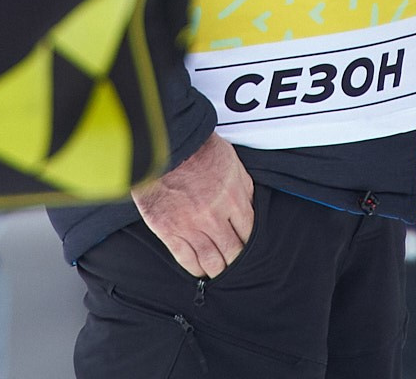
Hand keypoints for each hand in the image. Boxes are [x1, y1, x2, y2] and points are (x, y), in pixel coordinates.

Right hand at [134, 133, 254, 276]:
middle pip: (233, 252)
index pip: (250, 233)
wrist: (165, 145)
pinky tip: (199, 269)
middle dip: (236, 259)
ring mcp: (191, 226)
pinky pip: (186, 260)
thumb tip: (250, 206)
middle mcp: (214, 216)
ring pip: (212, 262)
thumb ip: (243, 187)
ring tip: (219, 269)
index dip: (250, 243)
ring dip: (218, 269)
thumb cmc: (197, 149)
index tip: (247, 245)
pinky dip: (195, 268)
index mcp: (232, 198)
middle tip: (235, 261)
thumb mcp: (232, 162)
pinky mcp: (169, 231)